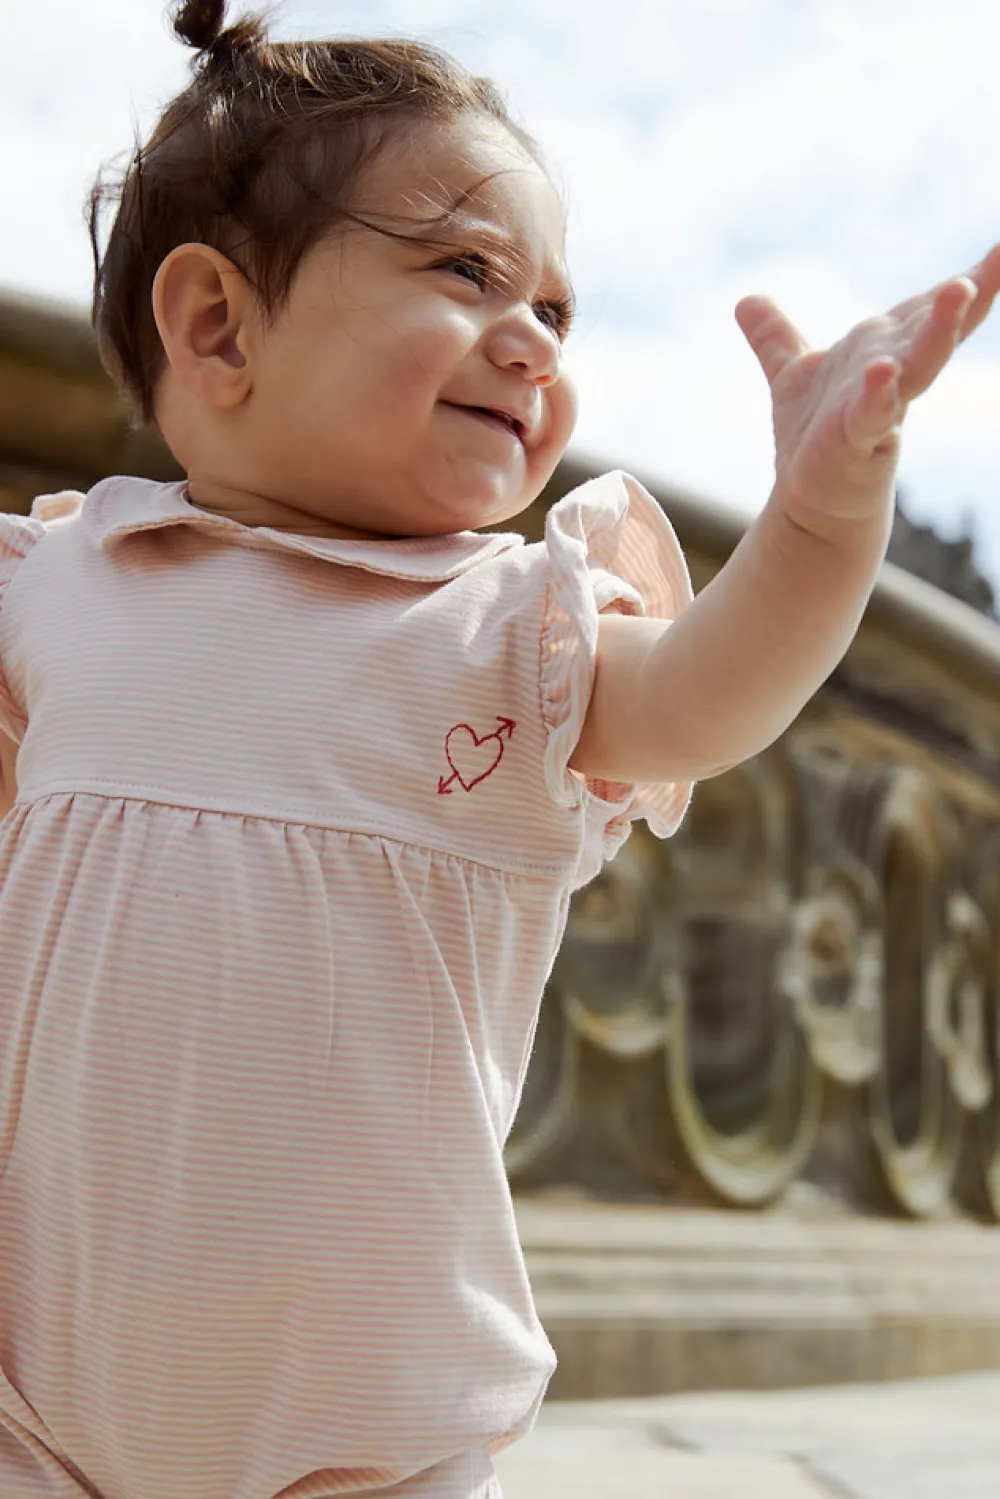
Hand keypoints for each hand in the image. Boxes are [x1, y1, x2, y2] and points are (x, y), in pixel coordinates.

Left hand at [735, 245, 999, 540]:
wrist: (809, 499)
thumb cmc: (815, 436)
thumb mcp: (793, 376)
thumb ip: (775, 338)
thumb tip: (746, 300)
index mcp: (884, 349)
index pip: (927, 308)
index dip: (967, 278)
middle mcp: (892, 373)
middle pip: (936, 329)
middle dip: (965, 296)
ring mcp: (879, 407)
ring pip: (918, 365)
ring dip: (940, 330)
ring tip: (961, 290)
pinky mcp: (856, 441)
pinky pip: (870, 413)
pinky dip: (878, 393)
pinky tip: (883, 371)